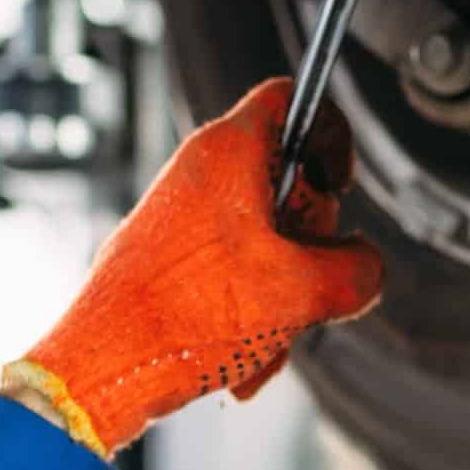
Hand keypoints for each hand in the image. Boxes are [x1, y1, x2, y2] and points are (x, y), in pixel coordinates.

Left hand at [3, 78, 384, 454]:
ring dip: (282, 293)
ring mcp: (180, 216)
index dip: (332, 138)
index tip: (338, 186)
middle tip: (307, 277)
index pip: (294, 100)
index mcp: (228, 153)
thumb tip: (365, 268)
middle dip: (310, 242)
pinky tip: (244, 357)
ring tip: (268, 337)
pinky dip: (250, 313)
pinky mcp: (168, 257)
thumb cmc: (181, 318)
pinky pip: (231, 273)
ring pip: (263, 239)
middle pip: (287, 181)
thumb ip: (358, 269)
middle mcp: (199, 174)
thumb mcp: (303, 292)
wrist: (105, 369)